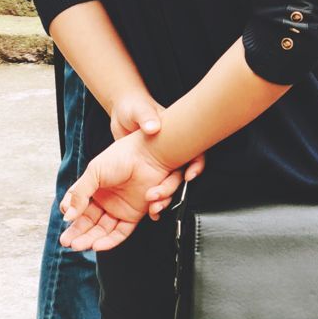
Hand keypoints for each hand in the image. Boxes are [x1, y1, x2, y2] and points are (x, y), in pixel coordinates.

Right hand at [59, 132, 197, 251]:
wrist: (149, 154)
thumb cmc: (122, 156)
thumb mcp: (94, 172)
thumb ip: (79, 194)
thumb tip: (68, 215)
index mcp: (94, 188)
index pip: (78, 208)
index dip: (71, 217)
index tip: (65, 222)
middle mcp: (106, 200)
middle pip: (88, 223)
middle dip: (77, 234)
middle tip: (67, 242)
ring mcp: (119, 208)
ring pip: (102, 230)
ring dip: (90, 240)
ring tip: (79, 245)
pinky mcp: (134, 214)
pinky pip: (121, 232)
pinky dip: (109, 241)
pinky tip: (98, 244)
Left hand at [109, 91, 203, 217]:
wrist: (121, 113)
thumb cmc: (135, 108)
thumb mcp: (139, 110)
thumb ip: (146, 117)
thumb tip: (153, 126)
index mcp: (173, 138)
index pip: (194, 152)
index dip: (196, 165)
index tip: (190, 175)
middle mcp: (170, 152)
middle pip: (181, 173)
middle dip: (173, 187)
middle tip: (159, 195)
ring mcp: (158, 163)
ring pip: (168, 184)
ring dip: (163, 197)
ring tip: (153, 206)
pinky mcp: (145, 172)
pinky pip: (154, 189)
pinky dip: (153, 201)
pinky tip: (148, 210)